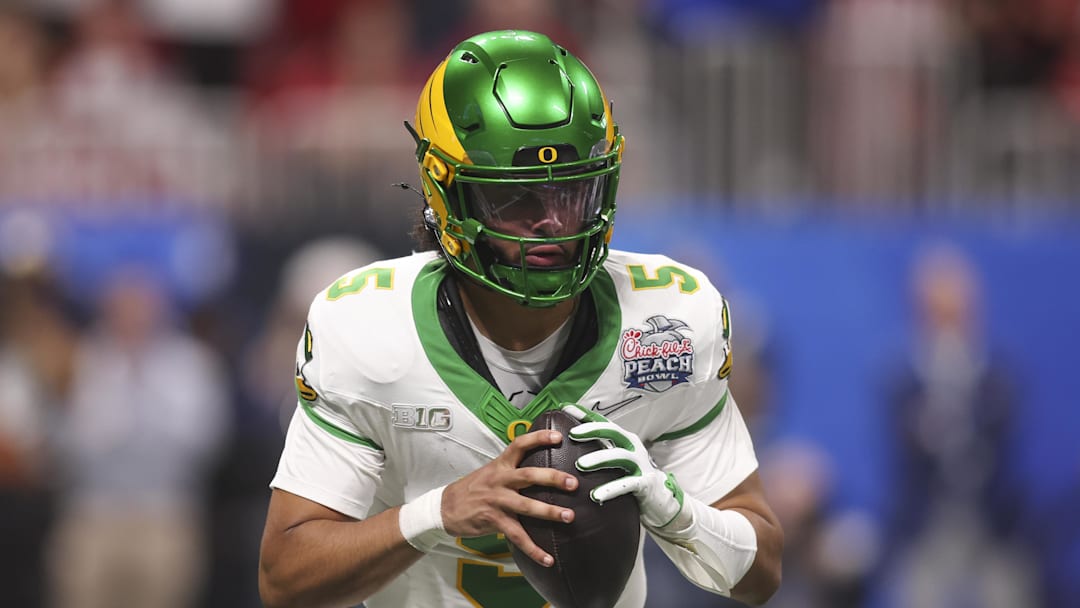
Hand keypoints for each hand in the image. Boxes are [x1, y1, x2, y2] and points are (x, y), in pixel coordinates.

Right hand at [440, 428, 577, 565]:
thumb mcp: (491, 472)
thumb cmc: (472, 489)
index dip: (539, 438)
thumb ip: (513, 470)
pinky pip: (517, 536)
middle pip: (529, 475)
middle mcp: (500, 480)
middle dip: (553, 478)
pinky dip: (534, 549)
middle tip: (573, 483)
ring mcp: (497, 501)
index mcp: (500, 465)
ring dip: (549, 512)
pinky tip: (548, 558)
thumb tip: (541, 471)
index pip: (520, 445)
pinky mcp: (494, 520)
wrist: (444, 508)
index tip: (558, 437)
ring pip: (526, 506)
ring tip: (569, 516)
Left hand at [562, 403, 684, 528]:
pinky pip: (627, 484)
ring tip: (580, 464)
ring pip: (618, 456)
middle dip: (592, 430)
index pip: (603, 422)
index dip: (585, 414)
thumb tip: (571, 442)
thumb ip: (600, 450)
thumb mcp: (617, 459)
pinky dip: (611, 489)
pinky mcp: (644, 483)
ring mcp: (640, 464)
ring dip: (599, 459)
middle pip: (612, 432)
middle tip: (572, 434)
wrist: (659, 498)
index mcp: (624, 439)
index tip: (565, 408)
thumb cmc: (632, 476)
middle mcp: (632, 447)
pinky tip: (596, 495)